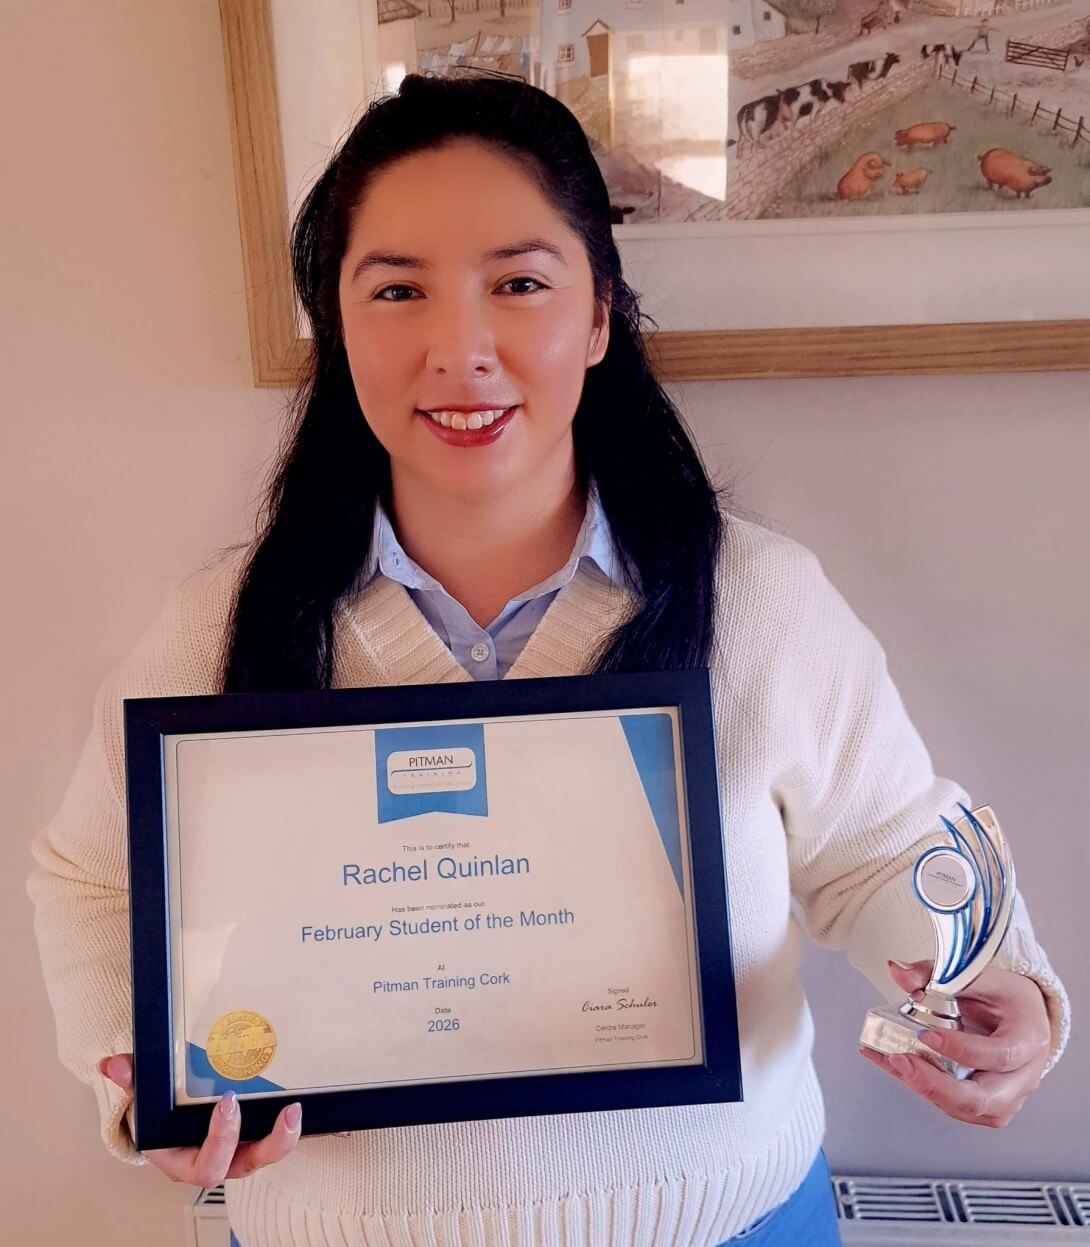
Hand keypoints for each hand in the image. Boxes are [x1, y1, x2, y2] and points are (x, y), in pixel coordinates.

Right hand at [99, 1054, 302, 1182]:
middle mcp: (216, 1159)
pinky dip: (289, 1124)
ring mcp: (238, 1148)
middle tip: (285, 1110)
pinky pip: (274, 1136)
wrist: (163, 1114)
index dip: (221, 1140)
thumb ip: (130, 1081)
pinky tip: (303, 1102)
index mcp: (184, 1160)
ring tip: (297, 1108)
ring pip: (267, 1153)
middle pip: (247, 1164)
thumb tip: (114, 1066)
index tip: (228, 1103)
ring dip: (287, 1135)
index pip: (207, 1165)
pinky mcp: (254, 1134)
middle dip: (269, 1142)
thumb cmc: (153, 1112)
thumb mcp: (139, 1097)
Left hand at [858, 960, 1050, 1128]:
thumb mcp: (978, 975)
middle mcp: (1023, 1076)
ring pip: (967, 1109)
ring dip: (925, 1089)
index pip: (999, 1055)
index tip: (927, 1034)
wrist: (1021, 1015)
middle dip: (936, 1085)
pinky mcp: (987, 1105)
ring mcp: (1007, 1096)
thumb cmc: (1006, 997)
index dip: (961, 1050)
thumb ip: (938, 974)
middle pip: (984, 1099)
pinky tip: (896, 1067)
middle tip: (901, 1060)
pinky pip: (955, 1106)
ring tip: (892, 1061)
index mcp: (1028, 1040)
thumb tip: (899, 972)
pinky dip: (922, 1088)